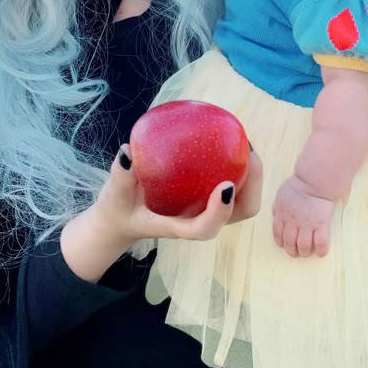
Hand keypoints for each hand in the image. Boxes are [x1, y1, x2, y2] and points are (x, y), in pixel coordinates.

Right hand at [96, 144, 262, 244]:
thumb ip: (120, 176)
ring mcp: (207, 209)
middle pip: (240, 213)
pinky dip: (239, 164)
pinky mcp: (207, 196)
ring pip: (243, 200)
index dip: (220, 211)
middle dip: (253, 186)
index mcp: (178, 226)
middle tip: (250, 153)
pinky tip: (228, 138)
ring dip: (253, 175)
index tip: (226, 186)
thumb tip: (128, 152)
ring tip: (246, 143)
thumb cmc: (121, 207)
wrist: (123, 217)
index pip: (205, 228)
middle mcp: (199, 220)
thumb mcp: (114, 194)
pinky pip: (233, 182)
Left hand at [272, 173, 334, 257]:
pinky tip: (321, 252)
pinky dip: (321, 250)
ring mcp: (307, 224)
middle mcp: (293, 222)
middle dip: (292, 251)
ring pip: (303, 246)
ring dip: (304, 252)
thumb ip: (277, 206)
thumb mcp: (281, 195)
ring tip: (307, 253)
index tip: (285, 245)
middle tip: (296, 253)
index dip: (281, 243)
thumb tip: (275, 215)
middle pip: (290, 243)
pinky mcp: (321, 224)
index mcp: (282, 215)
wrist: (314, 181)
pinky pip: (321, 242)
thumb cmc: (298, 185)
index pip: (278, 234)